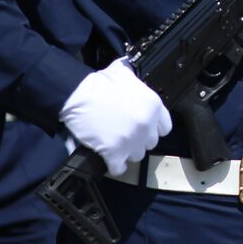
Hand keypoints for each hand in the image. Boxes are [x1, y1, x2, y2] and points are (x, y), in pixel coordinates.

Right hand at [59, 57, 171, 175]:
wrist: (78, 94)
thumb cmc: (99, 84)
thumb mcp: (126, 75)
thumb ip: (136, 83)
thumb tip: (134, 77)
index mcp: (154, 106)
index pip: (165, 128)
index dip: (153, 129)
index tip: (146, 130)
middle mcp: (147, 125)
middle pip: (150, 143)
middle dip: (139, 140)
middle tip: (127, 135)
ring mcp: (132, 140)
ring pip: (136, 156)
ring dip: (127, 152)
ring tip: (117, 145)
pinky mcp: (114, 152)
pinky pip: (119, 168)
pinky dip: (115, 166)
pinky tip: (110, 160)